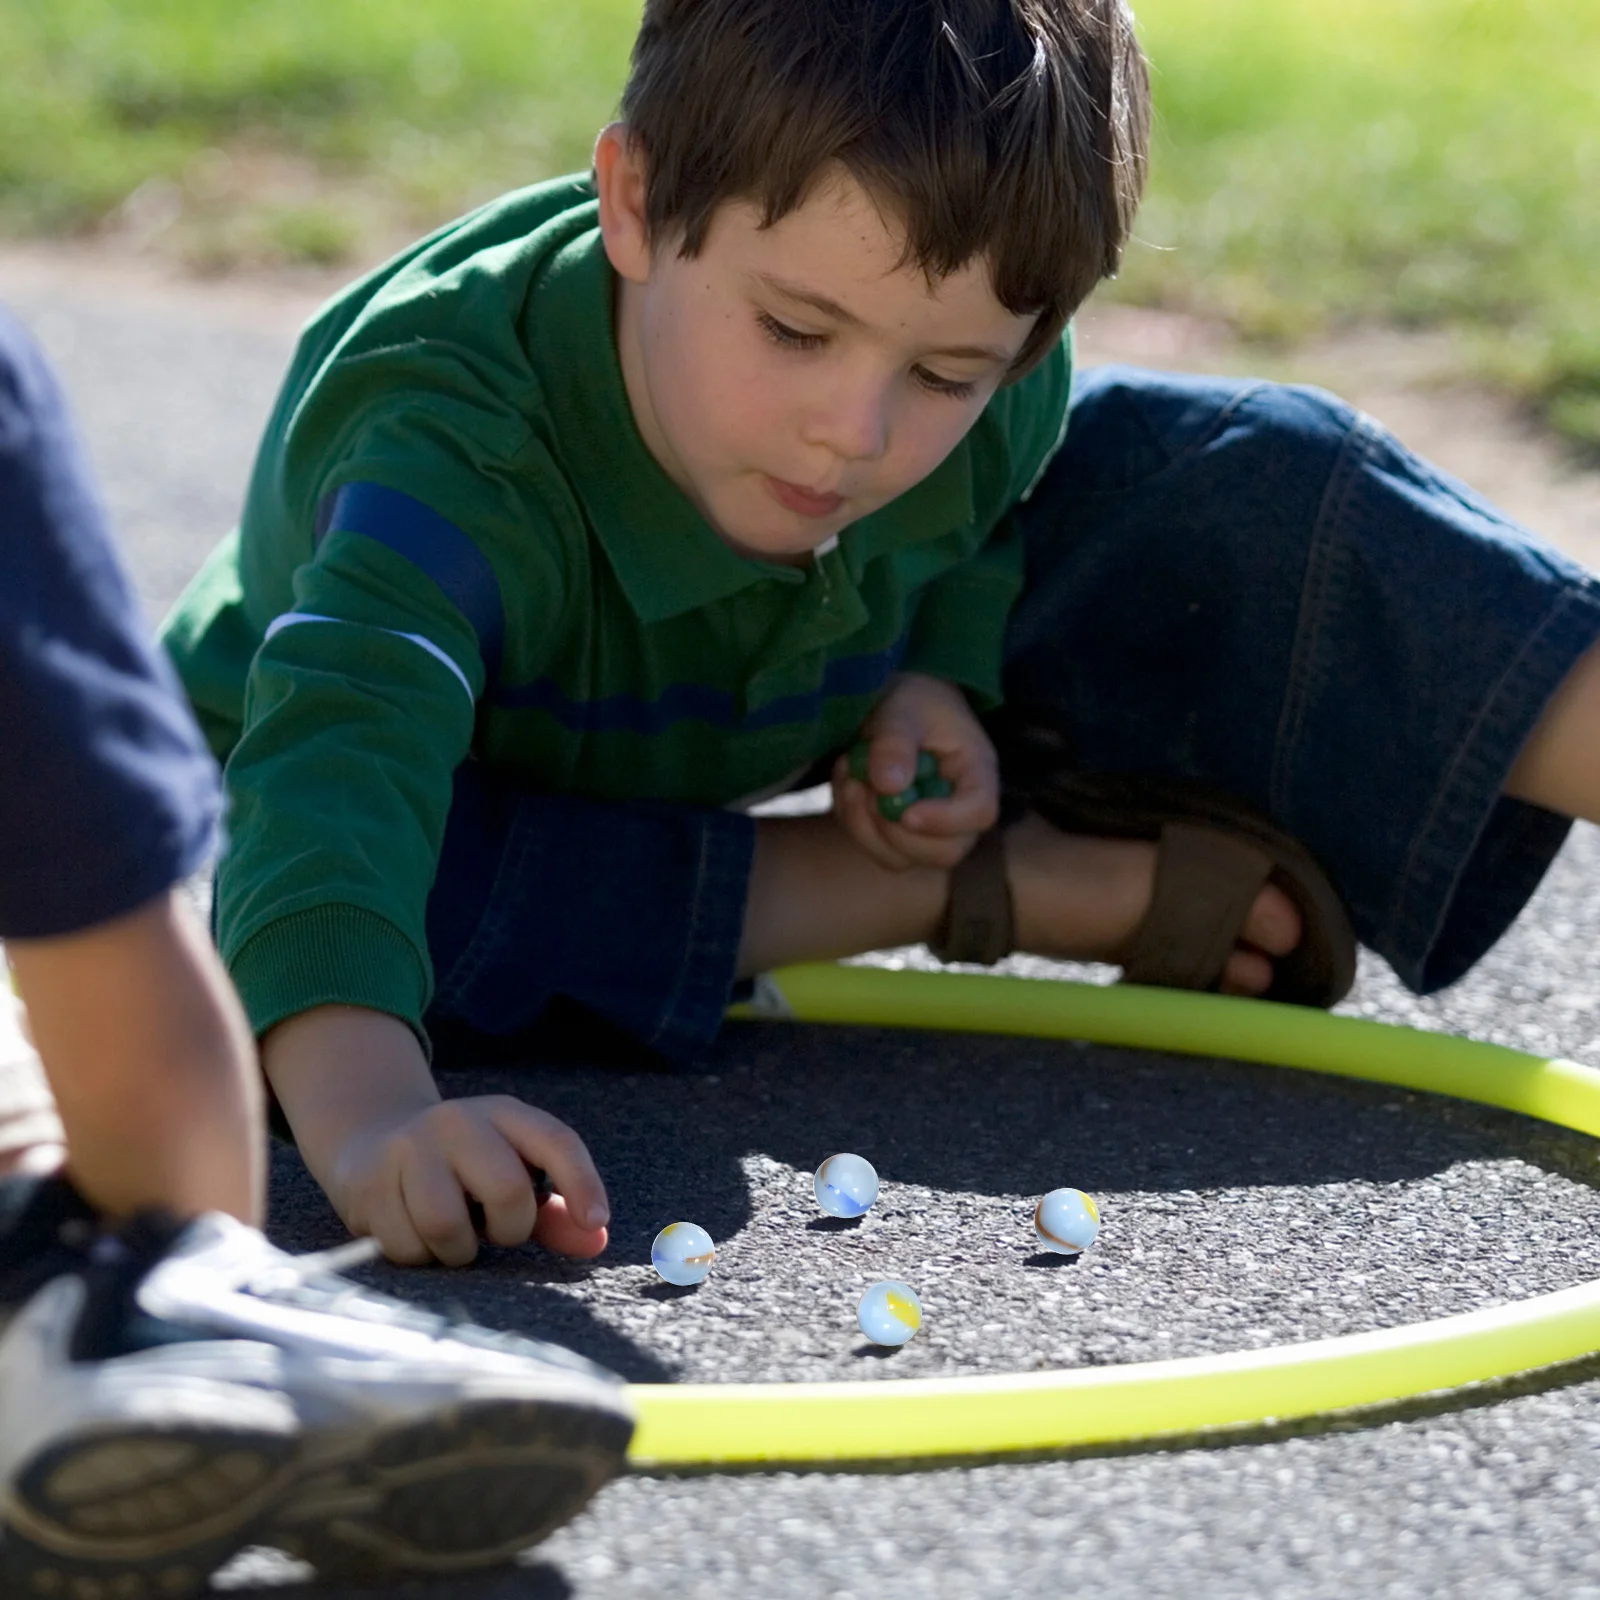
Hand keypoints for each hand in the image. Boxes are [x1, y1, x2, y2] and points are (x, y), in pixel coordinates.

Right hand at [328, 1093, 610, 1267]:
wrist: (372, 1137)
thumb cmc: (461, 1167)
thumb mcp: (510, 1173)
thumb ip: (554, 1212)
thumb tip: (595, 1240)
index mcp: (504, 1114)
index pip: (556, 1141)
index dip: (582, 1182)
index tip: (594, 1220)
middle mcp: (457, 1121)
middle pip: (506, 1190)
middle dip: (509, 1228)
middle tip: (492, 1229)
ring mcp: (408, 1147)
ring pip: (446, 1224)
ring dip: (457, 1250)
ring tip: (451, 1234)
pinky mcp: (368, 1181)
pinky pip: (404, 1245)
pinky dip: (417, 1255)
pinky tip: (413, 1231)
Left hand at [831, 672, 999, 870]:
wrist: (897, 706)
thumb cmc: (913, 700)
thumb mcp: (904, 707)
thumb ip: (895, 741)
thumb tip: (888, 785)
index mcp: (977, 773)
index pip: (979, 813)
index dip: (944, 820)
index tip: (905, 811)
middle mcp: (959, 812)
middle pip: (944, 853)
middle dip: (894, 830)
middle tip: (864, 788)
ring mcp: (928, 829)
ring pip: (900, 858)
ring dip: (862, 823)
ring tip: (851, 775)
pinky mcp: (897, 835)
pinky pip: (872, 847)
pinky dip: (850, 819)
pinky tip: (849, 781)